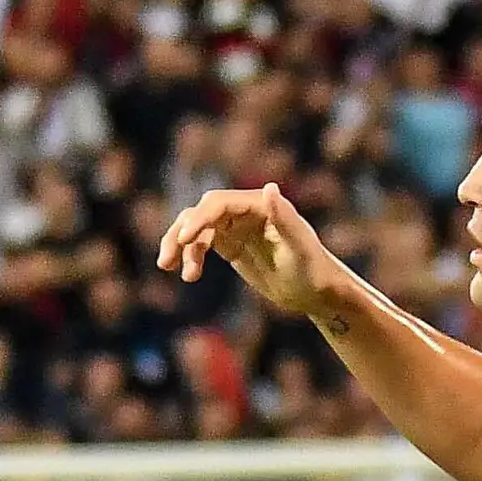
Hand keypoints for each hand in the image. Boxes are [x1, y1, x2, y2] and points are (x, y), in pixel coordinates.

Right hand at [154, 182, 361, 322]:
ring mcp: (235, 227)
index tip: (184, 240)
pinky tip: (188, 275)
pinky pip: (200, 244)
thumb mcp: (299, 247)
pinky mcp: (231, 246)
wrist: (314, 292)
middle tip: (167, 260)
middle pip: (201, 213)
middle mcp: (244, 211)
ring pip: (196, 228)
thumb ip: (284, 217)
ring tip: (168, 267)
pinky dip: (189, 257)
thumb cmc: (313, 270)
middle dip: (182, 233)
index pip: (219, 203)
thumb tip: (270, 188)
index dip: (198, 218)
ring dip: (179, 245)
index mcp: (260, 205)